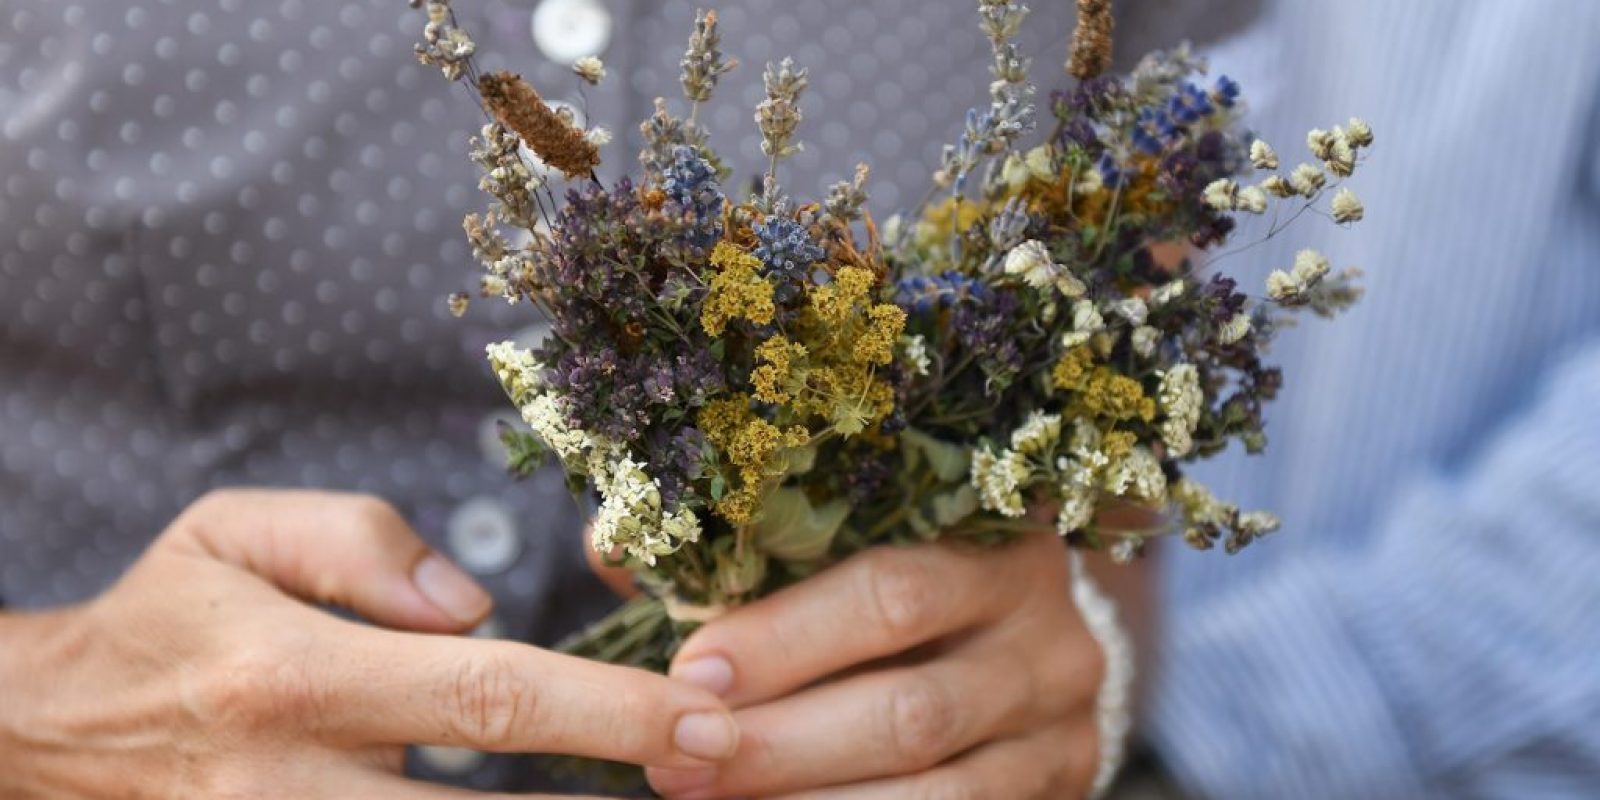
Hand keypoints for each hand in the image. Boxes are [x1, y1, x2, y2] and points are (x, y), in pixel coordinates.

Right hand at [0, 489, 738, 798]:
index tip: (700, 720)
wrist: (51, 734)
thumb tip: (477, 607)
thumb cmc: (166, 617)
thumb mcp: (236, 530)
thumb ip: (363, 545)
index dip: (605, 714)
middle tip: (724, 788)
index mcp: (299, 676)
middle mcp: (300, 785)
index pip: (485, 696)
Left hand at [647, 530, 1107, 798]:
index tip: (693, 672)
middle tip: (678, 766)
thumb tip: (612, 546)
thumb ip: (738, 543)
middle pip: (911, 711)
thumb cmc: (901, 571)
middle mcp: (1045, 638)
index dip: (785, 640)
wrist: (1022, 633)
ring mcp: (1059, 727)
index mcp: (994, 544)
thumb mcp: (845, 536)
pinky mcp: (1058, 786)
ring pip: (935, 792)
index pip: (892, 595)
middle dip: (780, 746)